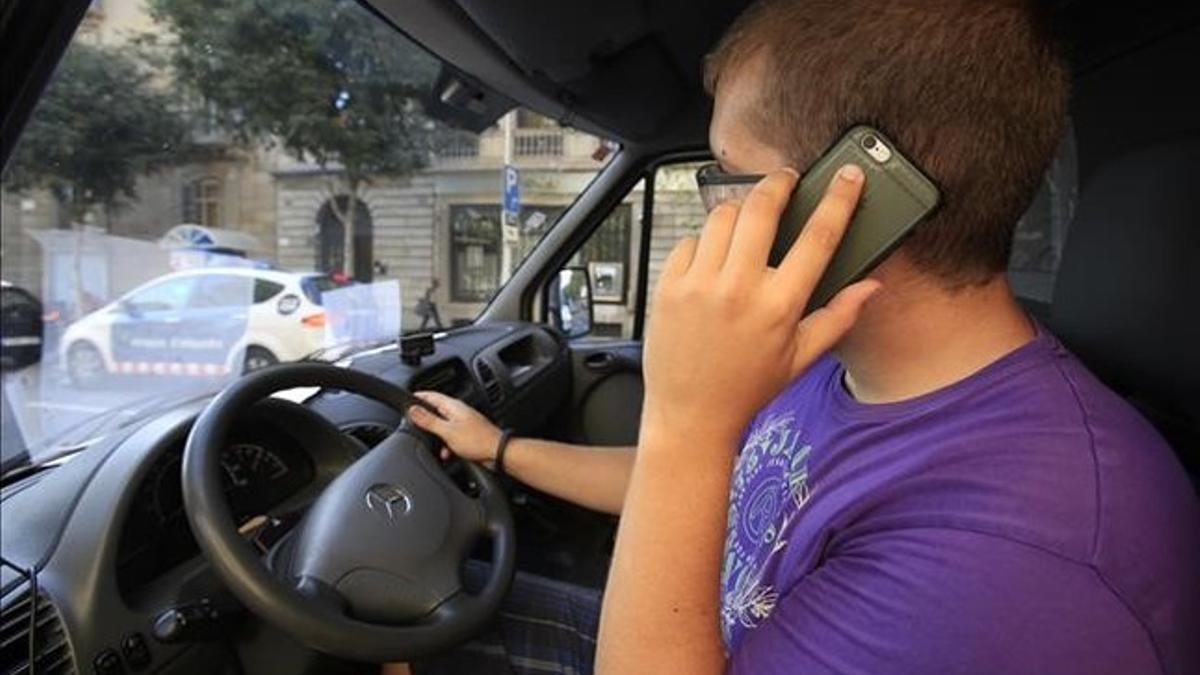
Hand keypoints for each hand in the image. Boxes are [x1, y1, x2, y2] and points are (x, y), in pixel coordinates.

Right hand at [407, 391, 502, 462]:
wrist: (497, 453)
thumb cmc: (478, 441)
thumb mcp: (447, 431)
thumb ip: (429, 420)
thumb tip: (413, 410)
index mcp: (453, 406)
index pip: (432, 396)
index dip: (418, 396)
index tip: (407, 399)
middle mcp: (458, 412)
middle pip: (436, 411)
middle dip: (426, 421)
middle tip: (416, 426)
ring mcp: (463, 423)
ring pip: (443, 427)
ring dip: (437, 437)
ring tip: (435, 445)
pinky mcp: (467, 435)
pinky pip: (451, 438)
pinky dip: (446, 445)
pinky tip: (447, 453)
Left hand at [641, 165, 879, 442]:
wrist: (690, 415)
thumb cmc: (747, 389)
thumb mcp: (801, 359)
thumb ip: (838, 317)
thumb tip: (871, 285)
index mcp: (779, 307)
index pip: (817, 238)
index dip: (838, 200)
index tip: (848, 177)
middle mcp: (738, 289)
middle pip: (762, 209)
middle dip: (778, 184)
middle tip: (786, 180)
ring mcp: (699, 285)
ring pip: (722, 216)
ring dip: (740, 210)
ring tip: (748, 222)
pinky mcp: (669, 286)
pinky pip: (690, 240)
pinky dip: (704, 240)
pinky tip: (713, 258)